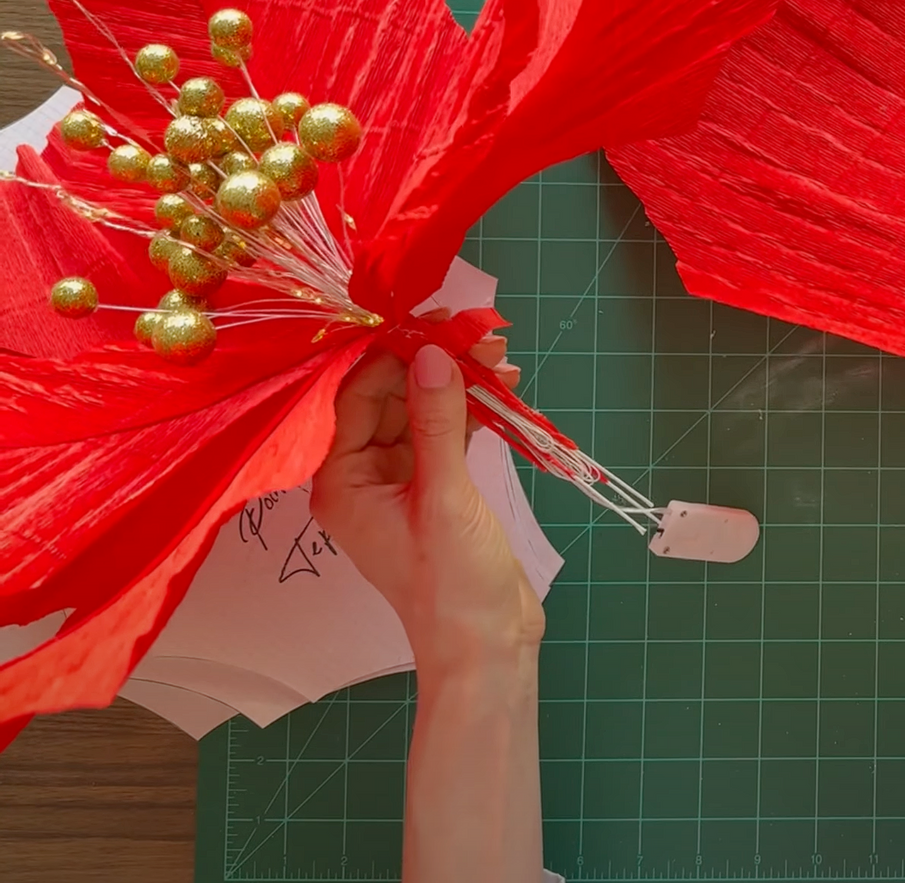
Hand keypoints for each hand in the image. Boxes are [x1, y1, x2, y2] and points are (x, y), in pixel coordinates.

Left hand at [313, 337, 542, 675]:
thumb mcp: (444, 496)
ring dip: (457, 384)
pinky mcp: (434, 491)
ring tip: (501, 356)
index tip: (433, 323)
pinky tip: (500, 389)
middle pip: (389, 399)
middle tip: (478, 334)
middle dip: (431, 364)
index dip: (391, 355)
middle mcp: (361, 478)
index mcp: (341, 482)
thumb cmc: (451, 584)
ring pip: (421, 414)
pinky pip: (443, 436)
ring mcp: (399, 484)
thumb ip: (437, 421)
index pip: (355, 397)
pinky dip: (470, 412)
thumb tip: (431, 353)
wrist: (486, 644)